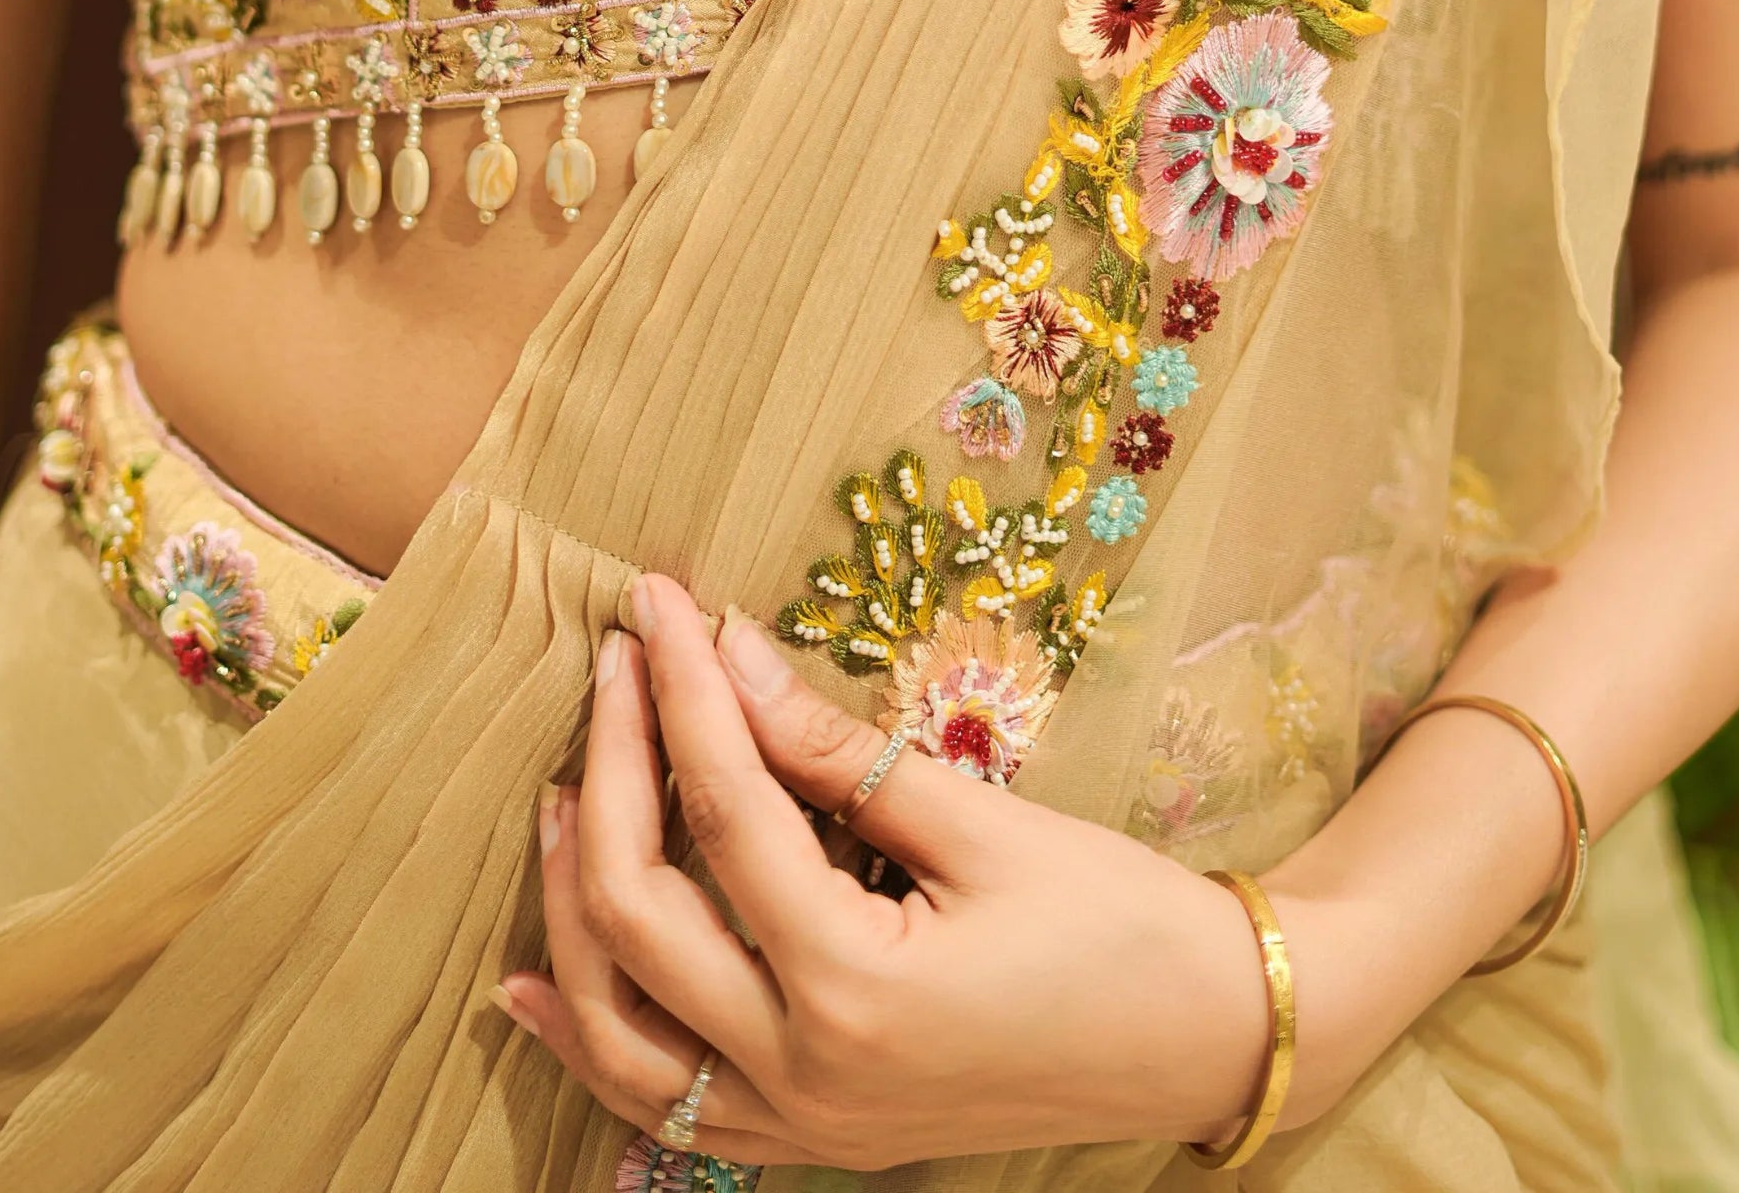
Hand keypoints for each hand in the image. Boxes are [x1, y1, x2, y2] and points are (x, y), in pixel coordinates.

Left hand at [497, 574, 1280, 1171]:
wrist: (1203, 1039)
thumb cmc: (1117, 922)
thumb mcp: (984, 821)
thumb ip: (841, 752)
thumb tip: (732, 654)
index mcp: (856, 988)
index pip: (726, 813)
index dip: (681, 693)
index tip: (652, 603)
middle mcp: (808, 1075)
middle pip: (644, 914)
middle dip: (614, 771)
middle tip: (617, 663)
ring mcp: (804, 1123)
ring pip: (623, 1030)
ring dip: (573, 909)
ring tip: (560, 795)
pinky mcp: (813, 1135)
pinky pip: (662, 1103)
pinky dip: (591, 1037)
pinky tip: (535, 985)